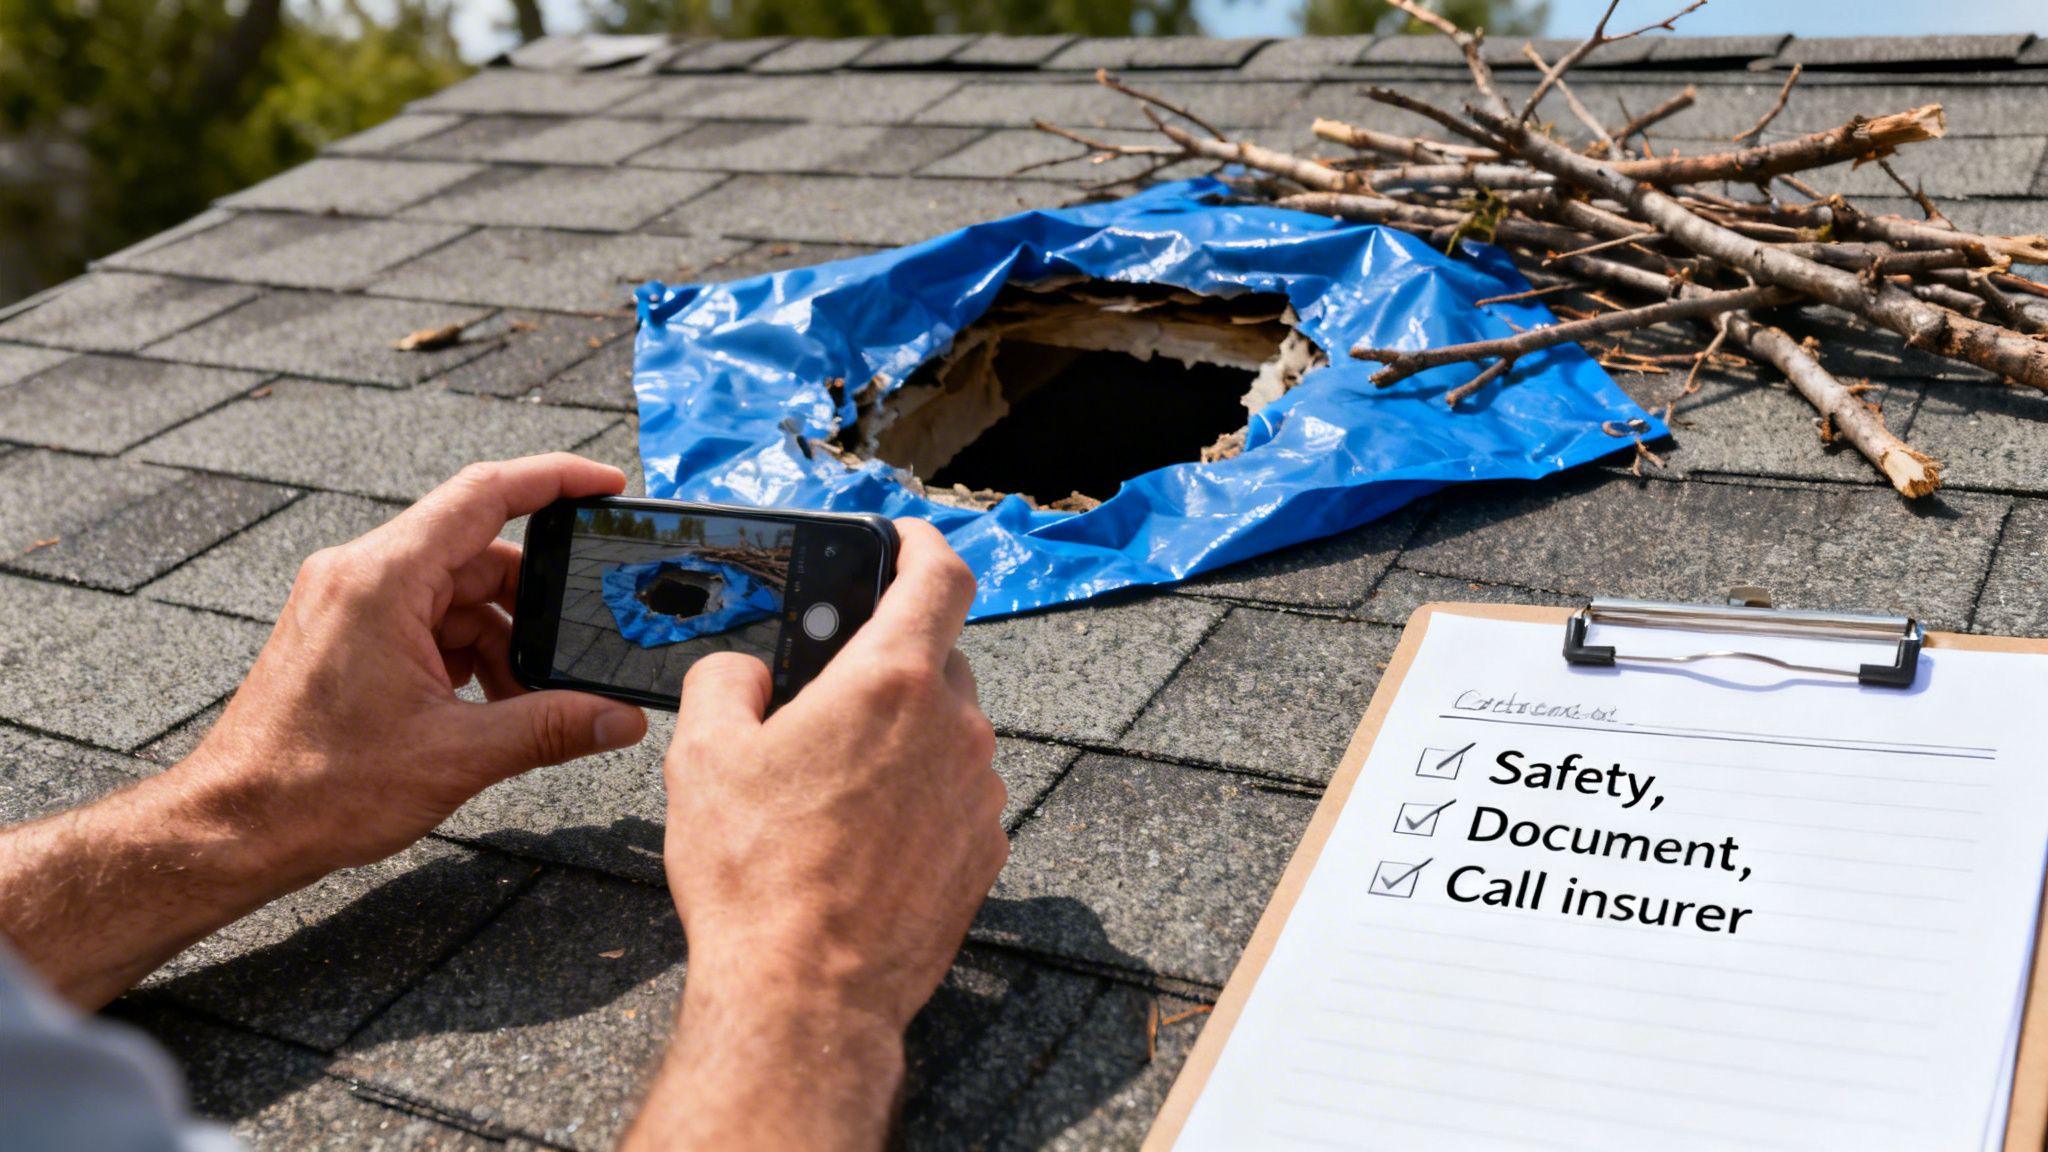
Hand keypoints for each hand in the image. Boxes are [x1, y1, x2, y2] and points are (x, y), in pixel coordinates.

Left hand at [187, 453, 650, 881]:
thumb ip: (551, 727)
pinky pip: (427, 621)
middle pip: (478, 553)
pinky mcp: (345, 632)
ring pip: (456, 594)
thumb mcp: (457, 755)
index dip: (556, 480)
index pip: (485, 493)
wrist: (234, 827)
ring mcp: (349, 602)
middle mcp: (360, 574)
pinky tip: (488, 707)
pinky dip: (468, 655)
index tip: (607, 486)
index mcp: (383, 579)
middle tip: (577, 652)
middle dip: (535, 607)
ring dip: (502, 641)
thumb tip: (621, 719)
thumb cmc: (315, 787)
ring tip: (526, 705)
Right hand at [624, 519, 1005, 1151]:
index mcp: (891, 682)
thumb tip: (740, 672)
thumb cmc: (756, 878)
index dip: (921, 542)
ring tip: (833, 782)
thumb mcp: (704, 756)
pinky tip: (862, 834)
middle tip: (827, 692)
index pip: (939, 573)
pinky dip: (920, 794)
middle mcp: (955, 728)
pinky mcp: (984, 851)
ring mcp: (979, 793)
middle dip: (886, 661)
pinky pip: (957, 794)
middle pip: (937, 657)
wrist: (806, 996)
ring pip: (948, 730)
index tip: (901, 537)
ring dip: (903, 735)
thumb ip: (724, 681)